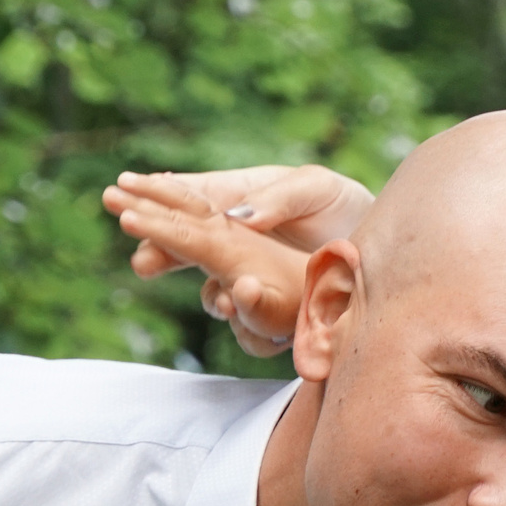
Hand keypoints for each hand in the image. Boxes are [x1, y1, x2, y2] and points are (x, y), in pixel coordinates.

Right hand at [100, 166, 373, 356]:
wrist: (381, 250)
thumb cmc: (342, 205)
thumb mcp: (315, 188)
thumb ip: (276, 198)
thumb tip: (239, 216)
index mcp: (238, 199)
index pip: (189, 198)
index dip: (155, 197)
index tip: (124, 192)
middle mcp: (235, 239)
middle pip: (186, 245)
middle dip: (161, 250)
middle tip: (144, 261)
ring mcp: (248, 274)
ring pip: (213, 287)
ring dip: (208, 291)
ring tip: (214, 296)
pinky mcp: (270, 307)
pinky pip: (246, 316)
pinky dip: (243, 314)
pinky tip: (241, 308)